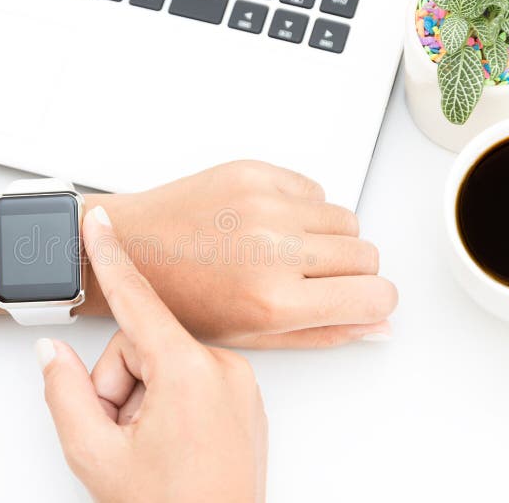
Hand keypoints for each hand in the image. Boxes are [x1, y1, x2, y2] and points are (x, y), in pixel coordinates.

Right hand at [37, 206, 267, 502]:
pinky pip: (191, 378)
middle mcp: (223, 369)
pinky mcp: (243, 399)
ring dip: (141, 399)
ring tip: (145, 446)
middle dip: (117, 385)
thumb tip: (53, 356)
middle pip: (142, 344)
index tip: (99, 221)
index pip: (137, 299)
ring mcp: (239, 385)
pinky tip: (167, 441)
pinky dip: (168, 403)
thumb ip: (63, 393)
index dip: (110, 256)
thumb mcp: (95, 456)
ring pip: (164, 362)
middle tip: (117, 433)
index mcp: (190, 372)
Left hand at [81, 161, 397, 347]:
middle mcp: (274, 248)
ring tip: (285, 252)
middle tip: (311, 281)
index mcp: (273, 301)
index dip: (372, 302)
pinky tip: (267, 224)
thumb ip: (323, 332)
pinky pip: (314, 189)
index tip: (357, 301)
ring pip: (346, 219)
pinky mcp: (253, 172)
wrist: (131, 248)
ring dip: (327, 239)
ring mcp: (263, 203)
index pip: (375, 296)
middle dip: (350, 273)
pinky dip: (302, 209)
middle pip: (367, 254)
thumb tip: (378, 324)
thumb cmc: (178, 298)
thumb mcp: (250, 335)